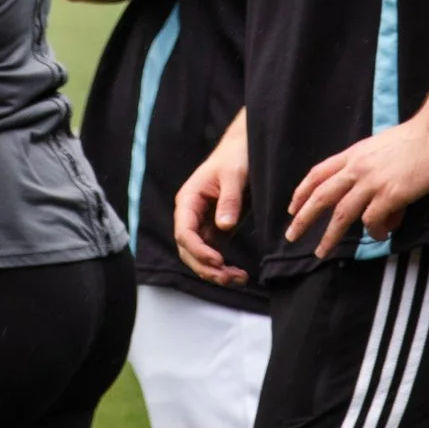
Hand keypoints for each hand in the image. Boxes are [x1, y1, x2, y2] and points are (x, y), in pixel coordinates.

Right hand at [173, 123, 250, 286]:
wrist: (244, 149)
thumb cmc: (236, 156)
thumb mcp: (235, 174)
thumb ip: (230, 199)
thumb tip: (223, 226)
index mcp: (188, 200)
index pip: (184, 232)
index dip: (198, 250)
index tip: (218, 260)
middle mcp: (191, 215)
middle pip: (188, 250)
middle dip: (206, 267)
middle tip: (229, 277)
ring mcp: (202, 224)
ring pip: (199, 256)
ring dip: (215, 271)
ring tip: (238, 278)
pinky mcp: (216, 230)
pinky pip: (213, 254)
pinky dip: (223, 267)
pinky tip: (238, 274)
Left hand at [286, 110, 428, 259]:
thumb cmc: (415, 139)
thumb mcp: (381, 149)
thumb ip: (370, 172)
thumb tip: (372, 204)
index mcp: (354, 154)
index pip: (318, 173)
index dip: (302, 192)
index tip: (292, 207)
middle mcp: (357, 168)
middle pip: (321, 196)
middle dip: (303, 218)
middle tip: (291, 235)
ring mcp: (373, 182)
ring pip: (341, 214)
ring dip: (329, 236)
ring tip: (321, 251)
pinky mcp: (391, 194)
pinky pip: (372, 221)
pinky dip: (374, 231)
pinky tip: (382, 234)